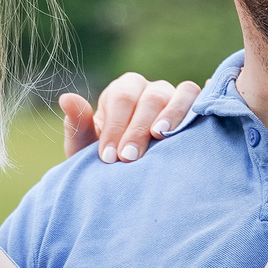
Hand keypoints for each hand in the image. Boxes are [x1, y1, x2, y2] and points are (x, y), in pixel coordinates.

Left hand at [61, 72, 202, 163]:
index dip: (114, 126)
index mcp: (123, 91)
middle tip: (128, 158)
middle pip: (150, 97)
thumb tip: (66, 97)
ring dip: (172, 113)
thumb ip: (78, 124)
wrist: (130, 177)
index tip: (107, 157)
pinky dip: (197, 108)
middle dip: (138, 128)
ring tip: (160, 136)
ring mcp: (176, 98)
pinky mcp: (196, 110)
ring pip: (181, 92)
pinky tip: (192, 126)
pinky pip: (201, 101)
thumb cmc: (107, 159)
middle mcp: (151, 89)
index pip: (122, 98)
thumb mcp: (86, 147)